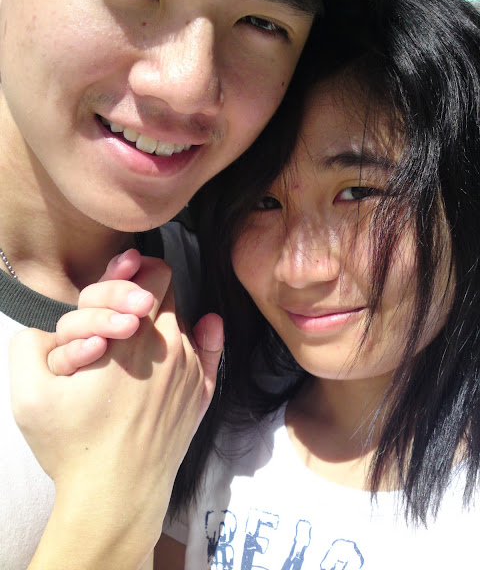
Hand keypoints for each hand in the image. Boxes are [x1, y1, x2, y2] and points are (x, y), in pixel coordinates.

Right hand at [9, 254, 222, 568]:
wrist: (115, 495)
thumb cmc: (73, 444)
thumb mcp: (29, 391)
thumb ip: (35, 343)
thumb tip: (58, 327)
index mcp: (130, 335)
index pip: (151, 272)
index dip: (132, 271)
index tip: (122, 277)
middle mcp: (169, 344)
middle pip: (167, 291)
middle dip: (141, 295)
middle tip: (119, 316)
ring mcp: (190, 368)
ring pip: (182, 319)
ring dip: (160, 321)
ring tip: (132, 347)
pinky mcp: (202, 391)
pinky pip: (210, 347)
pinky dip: (203, 335)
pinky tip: (205, 326)